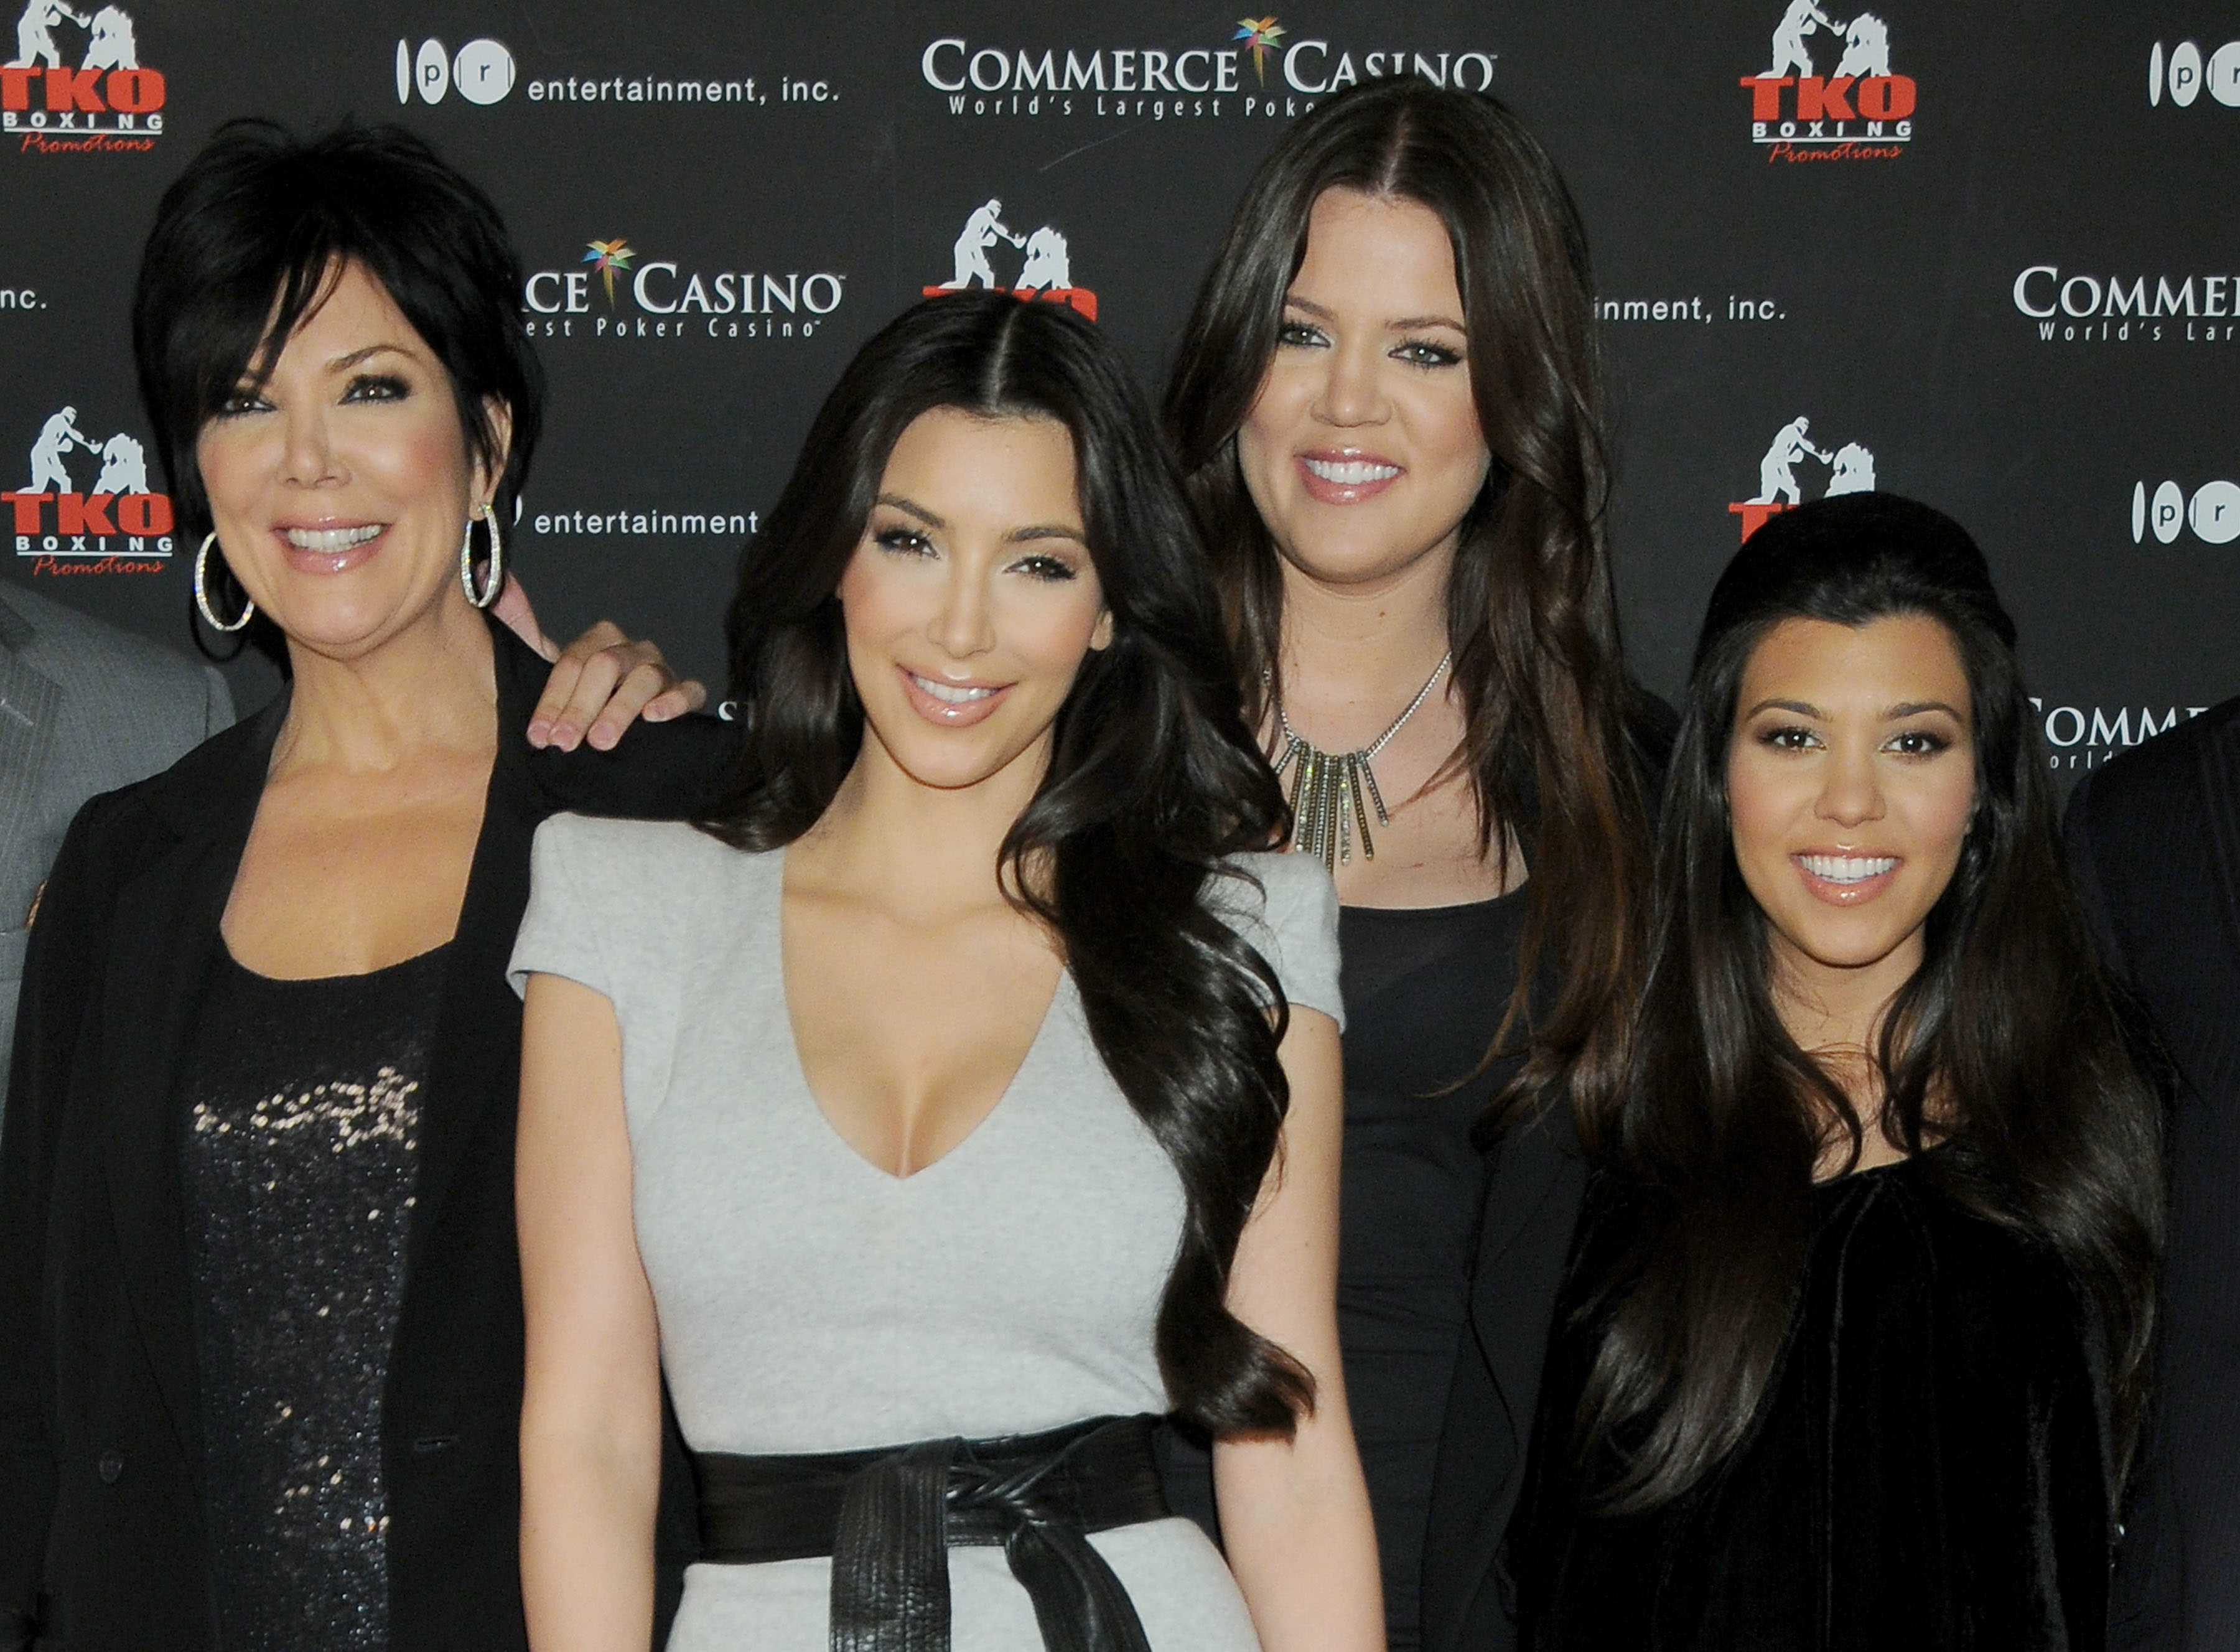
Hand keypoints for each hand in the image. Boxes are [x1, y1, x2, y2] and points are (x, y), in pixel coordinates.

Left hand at [528, 623, 707, 751]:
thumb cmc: (578, 703)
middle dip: (582, 707)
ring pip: (644, 678)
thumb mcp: (541, 668)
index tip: (540, 735)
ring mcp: (659, 670)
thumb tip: (480, 571)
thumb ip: (517, 625)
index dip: (553, 699)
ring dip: (620, 710)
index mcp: (597, 642)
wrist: (611, 731)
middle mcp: (629, 651)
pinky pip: (689, 691)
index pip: (572, 662)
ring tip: (602, 741)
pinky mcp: (685, 693)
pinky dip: (674, 701)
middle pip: (606, 667)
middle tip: (565, 742)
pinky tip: (655, 717)